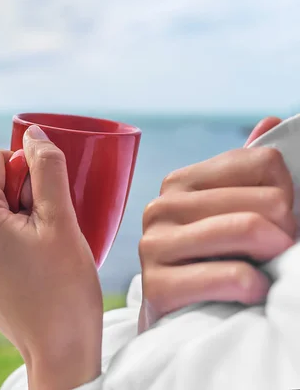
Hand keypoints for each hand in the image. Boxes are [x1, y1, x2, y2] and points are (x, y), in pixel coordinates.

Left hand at [0, 125, 103, 389]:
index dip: (28, 172)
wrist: (58, 350)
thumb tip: (34, 133)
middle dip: (22, 196)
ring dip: (18, 218)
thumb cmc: (64, 287)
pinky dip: (9, 240)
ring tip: (41, 249)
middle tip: (49, 229)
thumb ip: (47, 168)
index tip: (47, 203)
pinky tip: (31, 265)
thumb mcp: (61, 219)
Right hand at [138, 117, 295, 332]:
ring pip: (249, 229)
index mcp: (179, 183)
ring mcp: (153, 245)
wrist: (177, 318)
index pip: (265, 162)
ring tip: (268, 272)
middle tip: (276, 254)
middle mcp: (160, 207)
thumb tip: (272, 122)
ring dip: (276, 259)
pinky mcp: (156, 286)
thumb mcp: (229, 211)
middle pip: (267, 200)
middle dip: (286, 232)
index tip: (277, 221)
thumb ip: (247, 170)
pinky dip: (255, 287)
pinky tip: (248, 292)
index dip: (287, 195)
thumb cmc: (211, 262)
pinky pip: (234, 275)